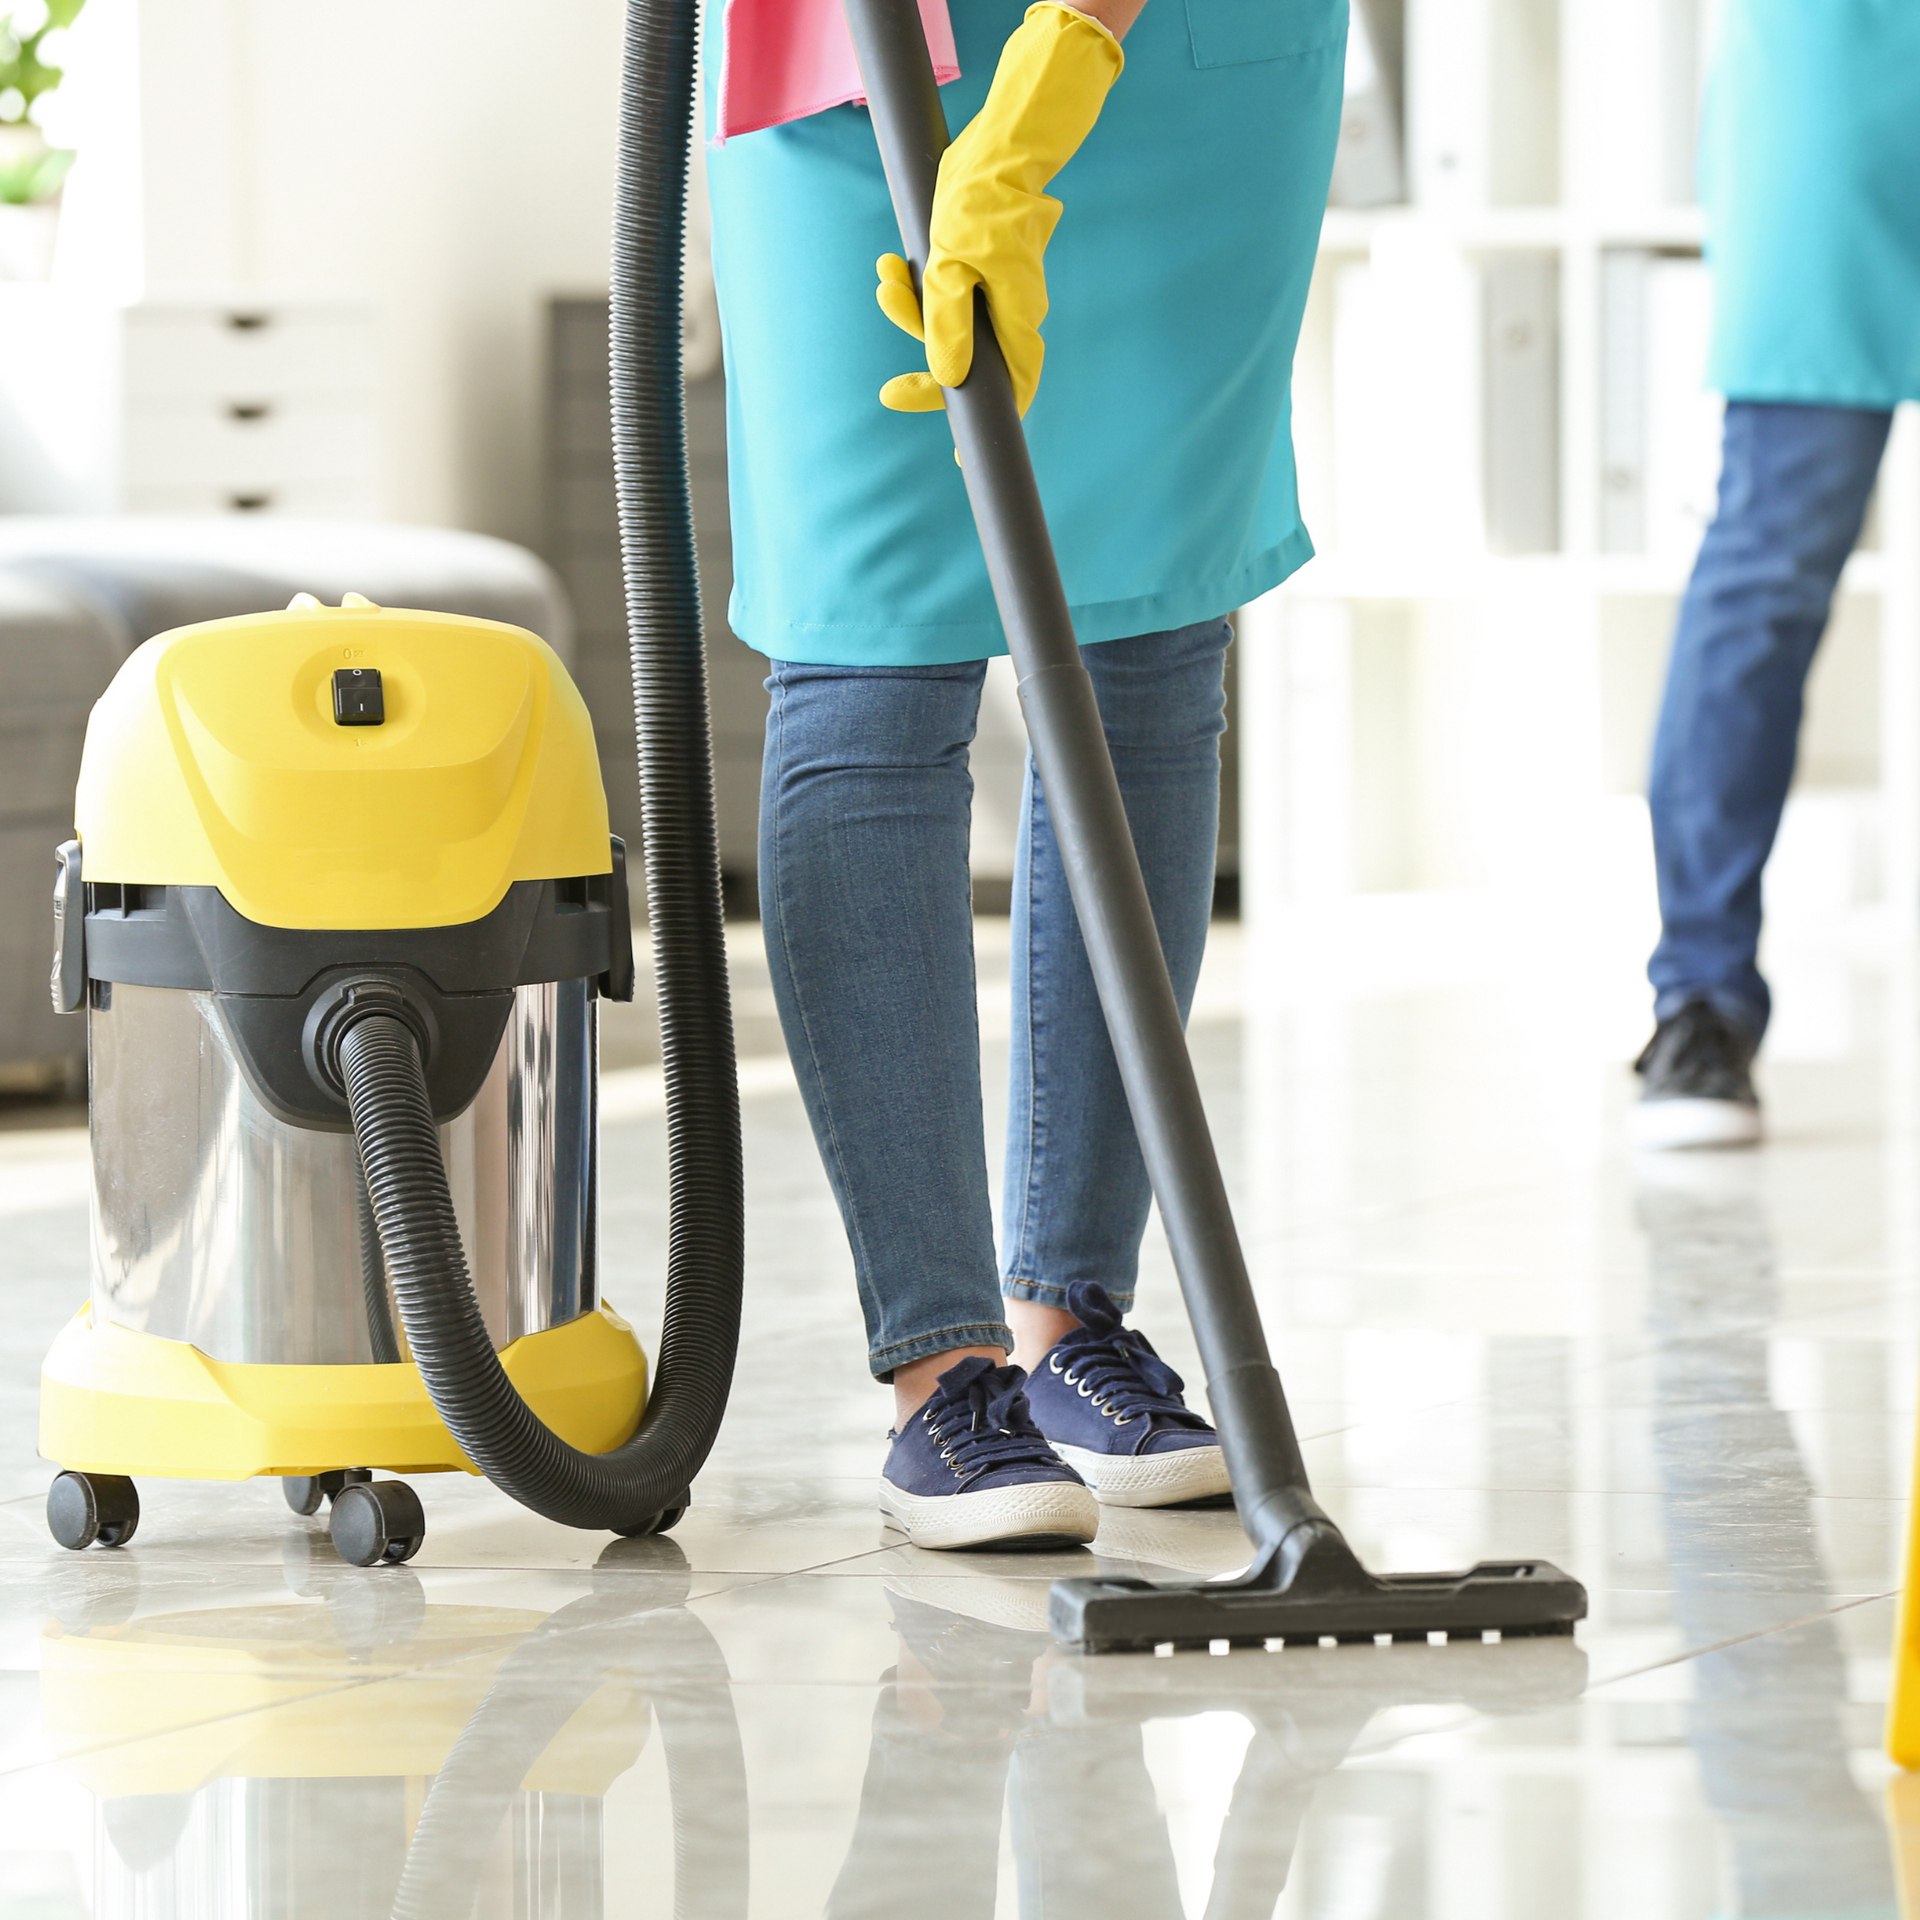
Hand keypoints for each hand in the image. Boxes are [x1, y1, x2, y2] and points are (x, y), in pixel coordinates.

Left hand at [875, 3, 1122, 417]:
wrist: (996, 146)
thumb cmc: (979, 202)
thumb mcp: (951, 267)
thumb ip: (946, 325)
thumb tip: (945, 378)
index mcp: (1016, 320)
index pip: (1007, 391)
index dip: (982, 424)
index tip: (958, 452)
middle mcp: (1010, 314)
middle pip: (965, 359)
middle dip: (922, 354)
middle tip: (888, 379)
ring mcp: (995, 292)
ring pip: (946, 322)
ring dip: (909, 307)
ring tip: (884, 275)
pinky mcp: (977, 269)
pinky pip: (942, 293)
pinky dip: (914, 285)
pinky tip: (890, 263)